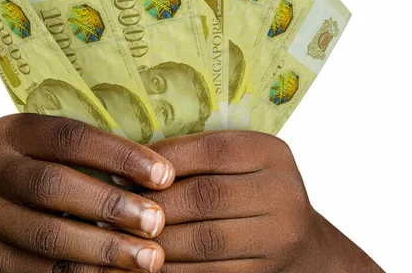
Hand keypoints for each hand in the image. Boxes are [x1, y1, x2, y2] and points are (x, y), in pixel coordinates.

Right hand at [0, 114, 175, 271]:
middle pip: (53, 185)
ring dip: (105, 249)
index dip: (119, 154)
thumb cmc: (42, 169)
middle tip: (157, 221)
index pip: (69, 137)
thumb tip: (161, 172)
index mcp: (10, 132)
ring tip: (150, 258)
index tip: (164, 174)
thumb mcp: (52, 149)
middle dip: (111, 205)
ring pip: (49, 236)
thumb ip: (91, 153)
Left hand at [140, 131, 382, 272]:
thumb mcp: (236, 159)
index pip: (212, 150)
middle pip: (206, 196)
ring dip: (154, 241)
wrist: (298, 241)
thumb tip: (131, 161)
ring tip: (117, 238)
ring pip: (204, 241)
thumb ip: (196, 155)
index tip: (122, 171)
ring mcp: (278, 238)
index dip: (163, 160)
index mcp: (270, 153)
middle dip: (153, 204)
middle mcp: (282, 193)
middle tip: (113, 209)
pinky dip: (171, 270)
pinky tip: (143, 264)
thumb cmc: (249, 187)